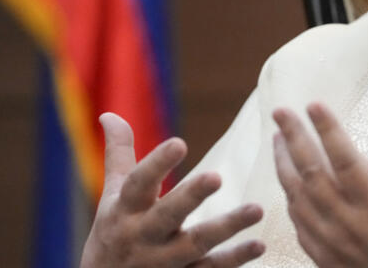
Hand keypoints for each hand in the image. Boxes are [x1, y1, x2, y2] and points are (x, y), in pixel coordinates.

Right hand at [81, 113, 265, 267]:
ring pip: (194, 244)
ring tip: (256, 209)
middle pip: (167, 215)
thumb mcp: (112, 196)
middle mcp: (142, 235)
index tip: (179, 142)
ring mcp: (163, 261)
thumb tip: (109, 114)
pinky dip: (234, 259)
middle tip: (217, 176)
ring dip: (226, 227)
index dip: (156, 164)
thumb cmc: (113, 233)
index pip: (137, 184)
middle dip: (190, 197)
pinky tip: (259, 244)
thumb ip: (118, 154)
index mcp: (124, 209)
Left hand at [272, 103, 367, 267]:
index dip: (329, 131)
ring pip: (298, 198)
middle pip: (312, 175)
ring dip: (285, 165)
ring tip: (279, 138)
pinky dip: (290, 198)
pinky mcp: (326, 260)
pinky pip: (299, 224)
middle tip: (281, 111)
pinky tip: (288, 182)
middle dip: (294, 139)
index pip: (347, 161)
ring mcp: (334, 245)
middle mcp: (352, 226)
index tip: (314, 104)